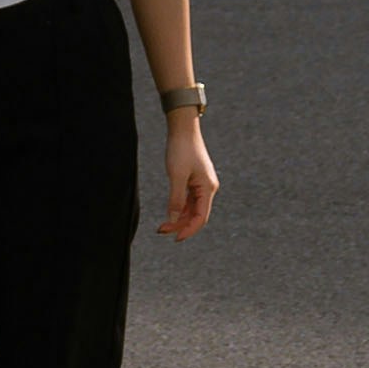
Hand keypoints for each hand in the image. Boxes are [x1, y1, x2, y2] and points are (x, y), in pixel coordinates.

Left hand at [159, 121, 218, 242]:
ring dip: (178, 218)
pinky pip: (189, 200)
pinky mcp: (195, 180)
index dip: (188, 230)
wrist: (183, 128)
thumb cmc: (181, 149)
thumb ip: (176, 199)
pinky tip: (169, 213)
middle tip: (161, 231)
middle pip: (196, 215)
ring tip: (162, 226)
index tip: (175, 239)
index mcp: (207, 188)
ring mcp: (201, 184)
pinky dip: (179, 208)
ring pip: (192, 209)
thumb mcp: (176, 176)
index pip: (201, 218)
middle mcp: (207, 188)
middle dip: (180, 225)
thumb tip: (173, 220)